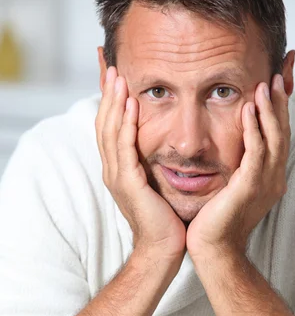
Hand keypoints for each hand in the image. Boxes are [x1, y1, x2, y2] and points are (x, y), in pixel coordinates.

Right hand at [95, 66, 186, 262]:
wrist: (163, 249)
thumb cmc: (165, 219)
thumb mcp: (158, 184)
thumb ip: (154, 163)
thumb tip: (168, 145)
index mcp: (120, 169)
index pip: (112, 128)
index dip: (112, 103)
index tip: (117, 77)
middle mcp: (113, 170)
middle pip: (105, 124)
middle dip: (108, 95)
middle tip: (111, 67)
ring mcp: (118, 176)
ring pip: (110, 132)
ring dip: (114, 103)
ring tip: (117, 77)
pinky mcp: (129, 183)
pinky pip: (124, 148)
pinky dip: (126, 125)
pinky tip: (131, 105)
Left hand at [186, 75, 290, 258]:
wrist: (213, 248)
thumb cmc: (217, 219)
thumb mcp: (231, 186)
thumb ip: (237, 165)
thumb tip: (231, 146)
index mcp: (270, 177)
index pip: (278, 137)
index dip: (278, 110)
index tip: (274, 84)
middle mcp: (273, 178)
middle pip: (282, 133)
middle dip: (280, 103)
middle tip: (277, 75)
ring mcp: (265, 183)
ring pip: (274, 139)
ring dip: (270, 110)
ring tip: (265, 84)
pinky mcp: (250, 187)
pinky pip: (256, 152)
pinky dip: (255, 129)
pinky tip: (249, 109)